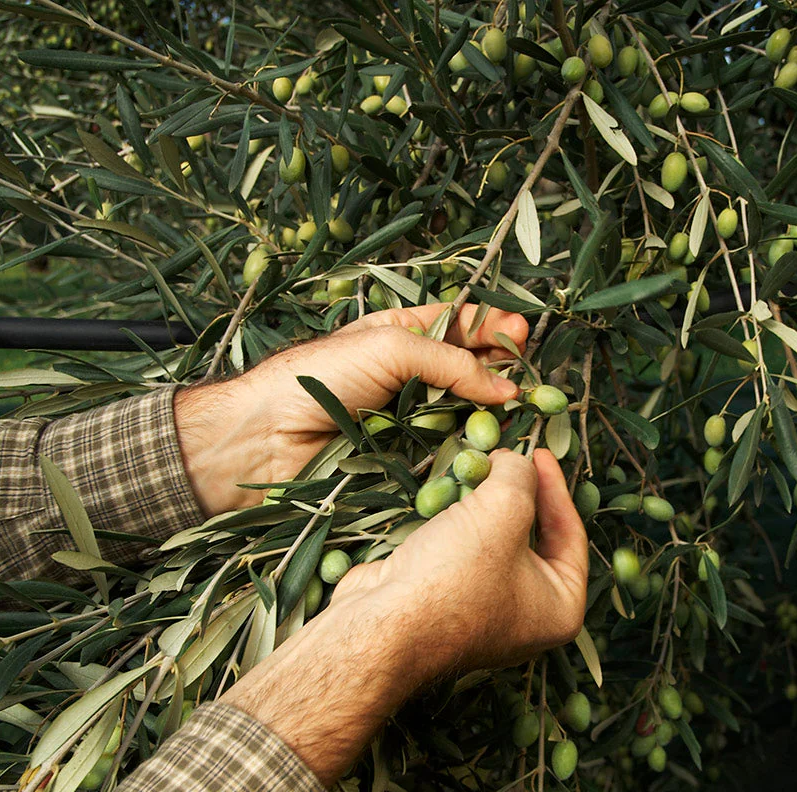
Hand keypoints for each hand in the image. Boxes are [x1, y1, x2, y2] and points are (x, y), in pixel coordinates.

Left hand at [174, 304, 529, 515]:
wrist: (264, 440)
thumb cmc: (318, 379)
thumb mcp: (390, 349)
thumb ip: (450, 361)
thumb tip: (506, 388)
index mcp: (400, 334)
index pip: (460, 324)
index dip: (494, 328)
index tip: (524, 337)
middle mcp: (408, 376)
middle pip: (469, 371)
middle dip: (501, 374)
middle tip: (531, 381)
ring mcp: (407, 421)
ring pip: (462, 416)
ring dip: (490, 417)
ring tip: (518, 416)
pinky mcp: (403, 462)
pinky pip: (445, 456)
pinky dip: (467, 455)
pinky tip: (489, 452)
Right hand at [333, 448, 589, 672]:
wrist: (382, 627)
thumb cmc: (456, 575)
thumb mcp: (504, 507)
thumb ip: (519, 475)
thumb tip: (513, 461)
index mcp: (560, 608)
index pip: (571, 535)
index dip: (555, 486)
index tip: (537, 452)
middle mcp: (527, 618)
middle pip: (532, 538)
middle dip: (515, 493)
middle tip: (502, 458)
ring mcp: (482, 614)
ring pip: (492, 544)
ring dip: (481, 506)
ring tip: (472, 470)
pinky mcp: (443, 606)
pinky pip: (460, 555)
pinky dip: (454, 525)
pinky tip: (443, 499)